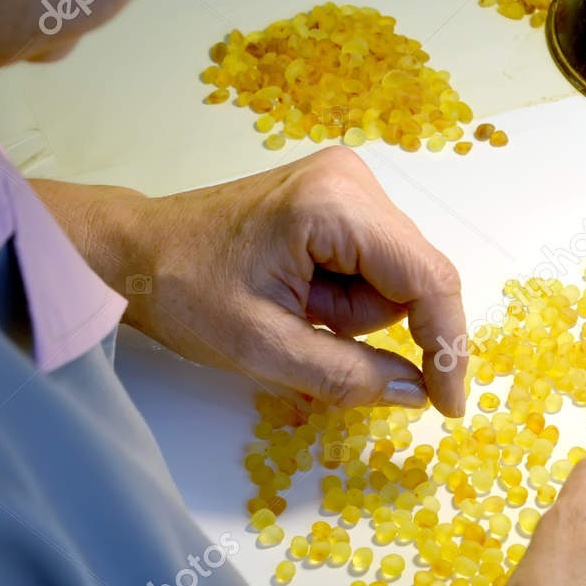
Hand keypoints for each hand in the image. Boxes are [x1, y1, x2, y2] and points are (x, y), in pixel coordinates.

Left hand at [45, 150, 467, 414]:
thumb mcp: (263, 349)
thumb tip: (416, 394)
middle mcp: (353, 178)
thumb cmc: (185, 293)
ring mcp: (347, 183)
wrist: (136, 252)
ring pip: (396, 277)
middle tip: (306, 329)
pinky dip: (346, 296)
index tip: (448, 406)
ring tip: (292, 308)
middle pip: (414, 277)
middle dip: (370, 322)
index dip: (448, 347)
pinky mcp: (339, 198)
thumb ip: (346, 376)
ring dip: (354, 312)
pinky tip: (299, 294)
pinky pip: (376, 266)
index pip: (429, 279)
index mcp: (335, 203)